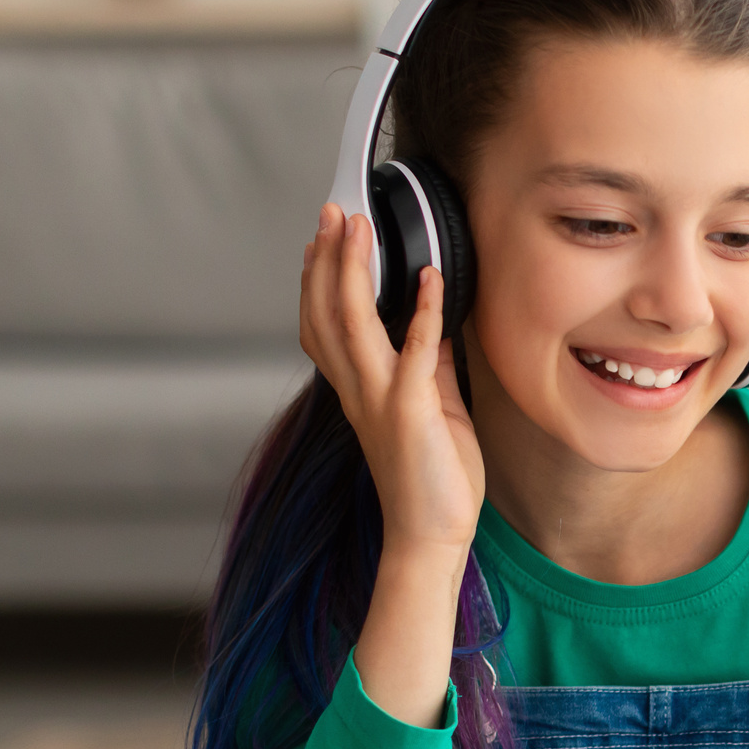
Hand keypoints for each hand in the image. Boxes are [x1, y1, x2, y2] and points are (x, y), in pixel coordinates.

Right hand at [300, 204, 478, 727]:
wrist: (431, 537)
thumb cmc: (434, 480)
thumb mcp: (432, 410)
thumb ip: (427, 367)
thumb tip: (429, 325)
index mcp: (359, 392)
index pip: (322, 326)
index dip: (315, 281)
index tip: (318, 241)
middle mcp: (359, 391)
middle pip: (326, 313)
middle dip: (327, 259)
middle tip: (330, 212)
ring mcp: (381, 400)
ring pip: (352, 323)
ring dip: (354, 270)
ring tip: (357, 226)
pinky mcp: (411, 411)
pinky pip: (414, 351)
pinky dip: (422, 312)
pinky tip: (430, 277)